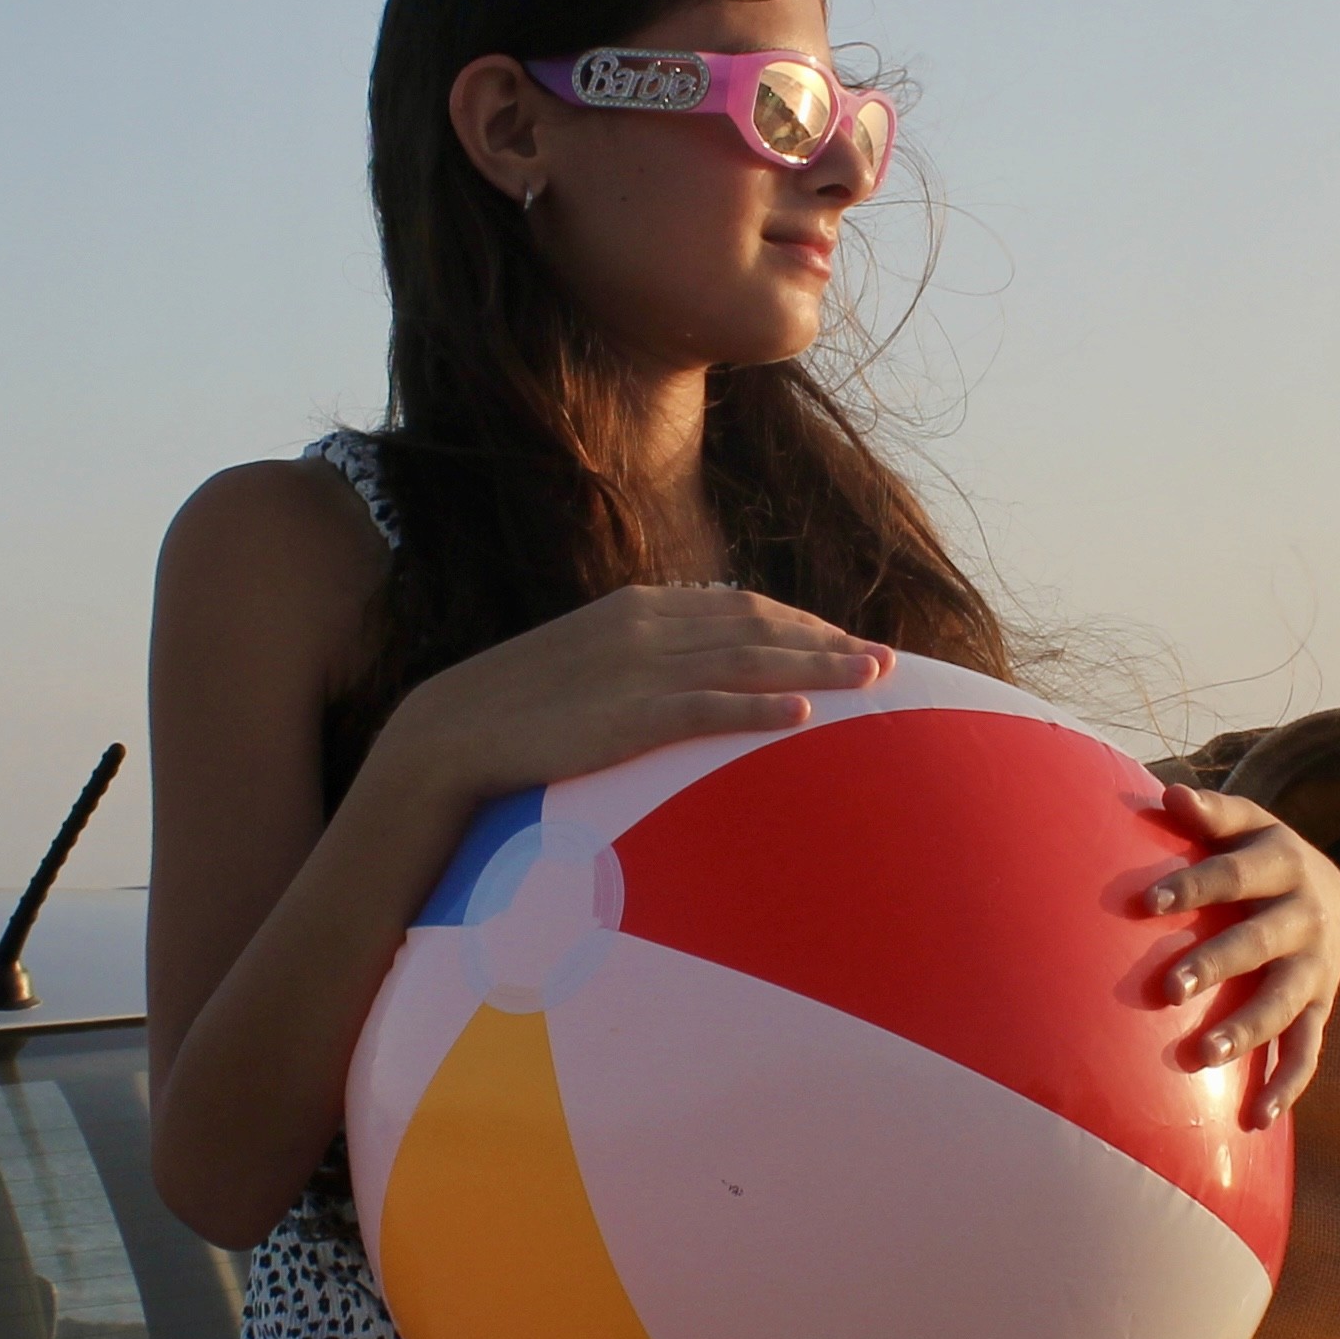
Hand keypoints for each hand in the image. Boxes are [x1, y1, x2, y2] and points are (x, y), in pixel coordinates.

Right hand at [384, 586, 889, 810]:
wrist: (451, 732)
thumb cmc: (516, 711)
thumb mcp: (586, 664)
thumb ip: (639, 658)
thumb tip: (689, 672)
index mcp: (638, 607)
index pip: (739, 605)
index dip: (800, 622)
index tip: (845, 639)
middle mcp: (648, 626)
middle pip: (760, 625)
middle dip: (828, 639)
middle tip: (888, 660)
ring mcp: (639, 669)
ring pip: (750, 659)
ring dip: (819, 667)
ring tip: (875, 679)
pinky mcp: (627, 715)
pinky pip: (710, 707)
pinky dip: (761, 706)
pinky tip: (806, 715)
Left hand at [1142, 785, 1339, 1128]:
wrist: (1335, 896)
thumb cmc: (1263, 858)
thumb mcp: (1249, 826)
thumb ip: (1212, 814)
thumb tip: (1169, 794)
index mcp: (1282, 866)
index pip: (1232, 876)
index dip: (1191, 886)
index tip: (1145, 903)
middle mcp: (1304, 919)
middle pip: (1259, 942)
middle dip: (1216, 964)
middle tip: (1169, 987)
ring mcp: (1316, 969)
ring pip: (1284, 1004)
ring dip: (1246, 1030)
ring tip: (1202, 1055)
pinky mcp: (1320, 1009)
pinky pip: (1307, 1052)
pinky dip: (1286, 1085)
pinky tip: (1256, 1117)